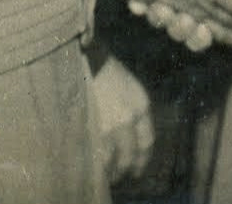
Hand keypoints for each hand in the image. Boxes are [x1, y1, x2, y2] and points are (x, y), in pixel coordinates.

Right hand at [90, 54, 153, 185]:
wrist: (84, 55)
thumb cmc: (103, 65)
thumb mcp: (126, 84)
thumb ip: (130, 109)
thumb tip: (126, 135)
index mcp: (141, 105)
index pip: (146, 142)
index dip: (142, 159)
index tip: (137, 169)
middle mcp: (129, 118)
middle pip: (131, 155)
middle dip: (125, 168)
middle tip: (119, 176)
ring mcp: (109, 125)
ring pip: (113, 161)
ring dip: (110, 172)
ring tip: (104, 176)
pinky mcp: (91, 129)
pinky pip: (96, 158)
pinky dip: (96, 168)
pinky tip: (93, 170)